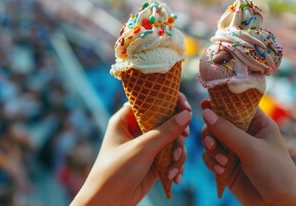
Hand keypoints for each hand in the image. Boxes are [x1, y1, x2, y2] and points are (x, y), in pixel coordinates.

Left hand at [71, 93, 191, 205]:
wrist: (108, 203)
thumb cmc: (116, 171)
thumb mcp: (142, 148)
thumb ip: (166, 130)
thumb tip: (187, 114)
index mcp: (126, 118)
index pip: (151, 100)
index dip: (170, 101)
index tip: (185, 109)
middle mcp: (136, 130)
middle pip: (167, 120)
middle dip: (177, 133)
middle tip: (183, 138)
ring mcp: (146, 146)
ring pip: (173, 140)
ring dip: (177, 154)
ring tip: (173, 168)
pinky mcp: (154, 162)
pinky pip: (172, 157)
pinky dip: (175, 165)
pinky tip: (174, 177)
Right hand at [201, 100, 295, 205]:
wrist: (278, 204)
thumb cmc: (274, 171)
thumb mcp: (251, 148)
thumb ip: (227, 131)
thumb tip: (205, 112)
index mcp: (257, 122)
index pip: (236, 105)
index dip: (220, 102)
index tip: (205, 103)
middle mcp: (245, 133)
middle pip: (218, 121)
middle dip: (212, 132)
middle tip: (212, 144)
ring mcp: (235, 149)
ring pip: (211, 139)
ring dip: (212, 149)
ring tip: (222, 162)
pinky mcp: (227, 164)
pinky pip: (210, 156)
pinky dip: (212, 162)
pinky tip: (221, 170)